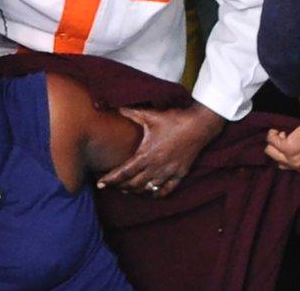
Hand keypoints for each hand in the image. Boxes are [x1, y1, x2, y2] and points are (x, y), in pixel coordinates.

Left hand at [98, 102, 224, 196]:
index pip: (124, 172)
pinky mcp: (180, 174)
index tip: (100, 184)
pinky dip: (156, 193)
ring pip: (148, 189)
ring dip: (136, 191)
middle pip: (134, 184)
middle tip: (112, 185)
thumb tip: (114, 107)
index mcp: (147, 154)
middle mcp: (156, 167)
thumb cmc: (174, 120)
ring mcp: (169, 172)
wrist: (199, 125)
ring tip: (127, 189)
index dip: (110, 179)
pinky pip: (166, 190)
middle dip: (121, 186)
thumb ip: (130, 113)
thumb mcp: (150, 115)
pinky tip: (150, 192)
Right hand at [265, 112, 299, 173]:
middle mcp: (298, 167)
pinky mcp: (288, 147)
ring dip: (274, 141)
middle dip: (277, 147)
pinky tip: (278, 130)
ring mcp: (292, 158)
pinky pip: (271, 140)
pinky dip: (272, 134)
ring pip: (270, 151)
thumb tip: (292, 147)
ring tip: (282, 134)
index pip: (285, 165)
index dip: (283, 152)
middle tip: (284, 136)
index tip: (286, 141)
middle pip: (276, 159)